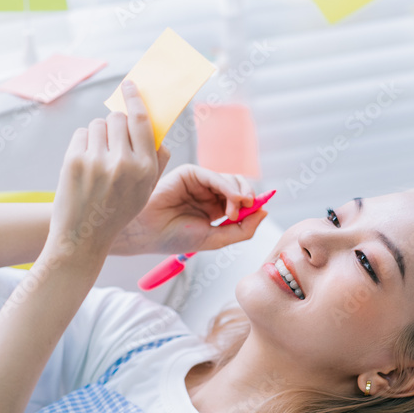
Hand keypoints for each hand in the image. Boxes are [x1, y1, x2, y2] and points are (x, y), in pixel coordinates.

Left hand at [45, 80, 169, 261]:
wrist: (84, 236)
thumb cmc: (117, 212)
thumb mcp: (145, 191)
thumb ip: (155, 160)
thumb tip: (155, 129)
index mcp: (146, 169)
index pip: (141, 121)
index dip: (135, 98)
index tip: (130, 85)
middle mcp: (124, 163)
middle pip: (118, 118)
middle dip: (115, 124)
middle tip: (111, 143)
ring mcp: (98, 161)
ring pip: (98, 124)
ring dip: (98, 135)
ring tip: (97, 159)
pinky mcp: (75, 161)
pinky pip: (82, 134)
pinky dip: (83, 144)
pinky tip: (84, 165)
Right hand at [110, 164, 267, 255]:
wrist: (148, 234)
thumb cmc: (175, 238)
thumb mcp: (217, 239)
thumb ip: (242, 229)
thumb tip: (265, 212)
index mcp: (214, 209)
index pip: (241, 200)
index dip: (254, 203)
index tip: (263, 208)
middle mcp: (208, 194)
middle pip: (239, 186)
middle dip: (247, 198)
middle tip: (243, 213)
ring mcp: (200, 183)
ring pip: (230, 180)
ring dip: (238, 195)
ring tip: (231, 214)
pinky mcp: (190, 173)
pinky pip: (215, 176)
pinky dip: (228, 187)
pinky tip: (231, 201)